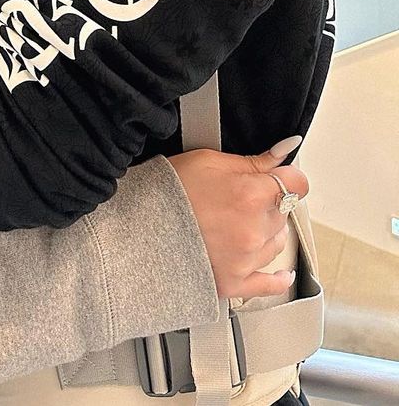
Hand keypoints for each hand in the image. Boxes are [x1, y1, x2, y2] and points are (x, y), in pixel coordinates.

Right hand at [169, 138, 307, 299]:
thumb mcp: (209, 161)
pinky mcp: (236, 282)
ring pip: (278, 242)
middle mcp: (254, 229)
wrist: (138, 227)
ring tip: (237, 224)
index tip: (279, 176)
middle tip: (241, 197)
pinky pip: (272, 284)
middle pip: (284, 211)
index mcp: (251, 194)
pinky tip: (280, 272)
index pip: (297, 183)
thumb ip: (254, 160)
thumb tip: (284, 151)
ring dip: (267, 232)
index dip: (287, 175)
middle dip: (269, 202)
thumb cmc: (168, 190)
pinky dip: (279, 277)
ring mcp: (247, 259)